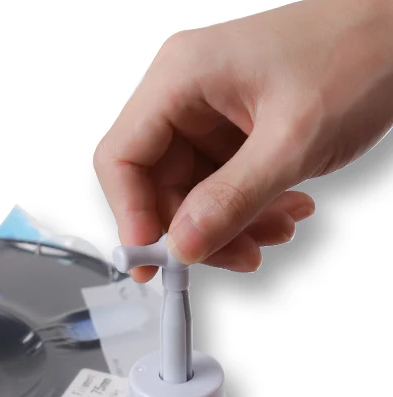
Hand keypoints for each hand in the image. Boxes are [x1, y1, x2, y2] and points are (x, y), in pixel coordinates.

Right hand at [94, 0, 392, 280]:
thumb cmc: (361, 51)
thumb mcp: (293, 139)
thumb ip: (232, 198)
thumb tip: (183, 245)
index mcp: (180, 78)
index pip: (122, 158)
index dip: (130, 214)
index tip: (152, 259)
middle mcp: (184, 96)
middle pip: (154, 186)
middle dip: (190, 230)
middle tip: (227, 258)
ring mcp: (207, 117)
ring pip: (188, 196)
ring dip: (225, 227)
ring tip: (271, 235)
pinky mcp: (230, 136)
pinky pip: (218, 190)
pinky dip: (245, 214)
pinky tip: (281, 216)